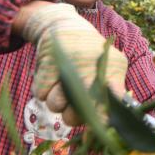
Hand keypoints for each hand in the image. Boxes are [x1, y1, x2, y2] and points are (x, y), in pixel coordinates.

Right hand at [17, 2, 126, 125]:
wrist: (66, 27)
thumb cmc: (89, 56)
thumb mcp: (108, 69)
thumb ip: (110, 95)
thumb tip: (103, 127)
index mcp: (113, 71)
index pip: (114, 101)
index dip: (103, 119)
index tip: (96, 128)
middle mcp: (92, 69)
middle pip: (78, 114)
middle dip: (73, 115)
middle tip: (72, 103)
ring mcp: (69, 66)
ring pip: (55, 106)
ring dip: (56, 101)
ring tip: (62, 86)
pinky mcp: (48, 63)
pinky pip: (41, 93)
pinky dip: (43, 89)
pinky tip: (52, 76)